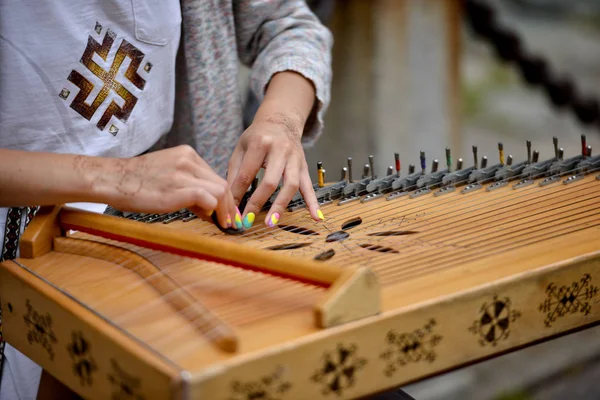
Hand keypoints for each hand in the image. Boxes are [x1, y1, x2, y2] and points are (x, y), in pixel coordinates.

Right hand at [100, 145, 240, 227]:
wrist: (112, 179)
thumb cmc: (137, 182)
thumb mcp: (168, 176)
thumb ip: (190, 188)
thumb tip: (211, 209)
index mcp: (187, 154)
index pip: (215, 177)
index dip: (224, 198)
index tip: (227, 213)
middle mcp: (188, 160)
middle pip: (222, 184)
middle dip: (229, 206)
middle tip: (229, 222)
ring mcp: (183, 173)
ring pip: (220, 191)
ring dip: (225, 211)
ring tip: (222, 224)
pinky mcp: (177, 189)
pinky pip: (208, 199)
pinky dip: (213, 211)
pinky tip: (210, 220)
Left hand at [227, 114, 321, 227]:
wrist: (281, 121)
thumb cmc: (257, 137)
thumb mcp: (241, 148)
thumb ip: (234, 173)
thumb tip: (230, 200)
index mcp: (260, 143)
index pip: (247, 174)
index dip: (238, 194)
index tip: (232, 210)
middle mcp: (280, 150)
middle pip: (270, 181)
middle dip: (258, 202)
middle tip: (248, 220)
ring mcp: (295, 159)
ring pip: (291, 185)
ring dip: (281, 206)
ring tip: (271, 222)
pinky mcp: (304, 167)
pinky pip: (309, 187)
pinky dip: (313, 203)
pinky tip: (316, 218)